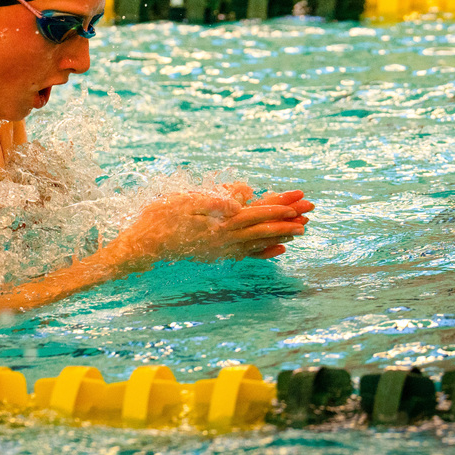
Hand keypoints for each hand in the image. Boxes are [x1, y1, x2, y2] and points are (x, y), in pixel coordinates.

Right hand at [108, 187, 309, 270]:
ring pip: (260, 242)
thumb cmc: (159, 221)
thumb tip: (243, 199)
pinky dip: (266, 251)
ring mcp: (222, 250)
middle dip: (288, 219)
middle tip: (311, 211)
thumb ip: (215, 201)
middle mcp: (225, 241)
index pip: (256, 213)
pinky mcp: (217, 255)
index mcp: (219, 225)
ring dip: (282, 234)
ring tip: (303, 229)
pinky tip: (279, 251)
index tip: (299, 199)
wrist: (143, 249)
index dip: (278, 205)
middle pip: (264, 228)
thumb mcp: (185, 202)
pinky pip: (248, 254)